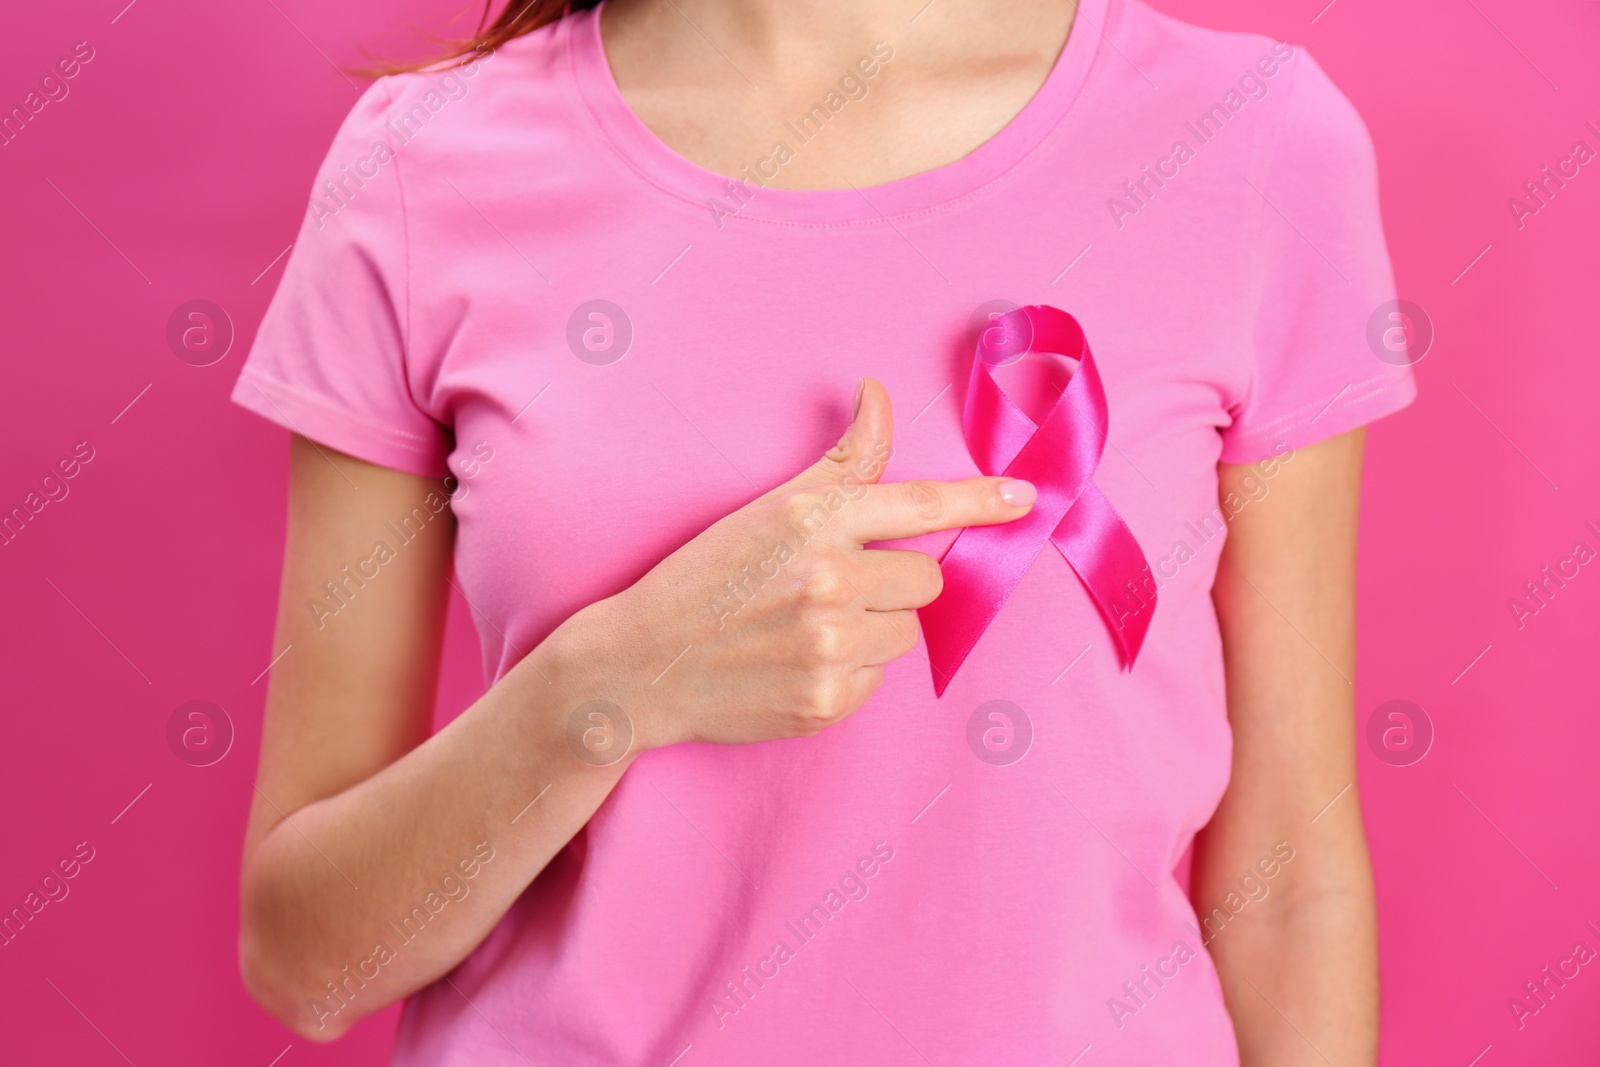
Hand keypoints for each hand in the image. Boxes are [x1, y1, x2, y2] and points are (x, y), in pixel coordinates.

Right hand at [555, 378, 1036, 750]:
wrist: (640, 665)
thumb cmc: (704, 579)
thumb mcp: (767, 509)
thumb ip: (841, 464)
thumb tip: (877, 395)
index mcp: (812, 520)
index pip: (919, 504)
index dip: (980, 500)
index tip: (1026, 498)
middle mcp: (828, 579)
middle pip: (925, 579)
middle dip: (892, 583)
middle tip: (832, 588)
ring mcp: (829, 645)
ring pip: (907, 633)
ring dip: (874, 629)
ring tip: (809, 627)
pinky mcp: (827, 700)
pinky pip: (878, 680)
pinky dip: (848, 673)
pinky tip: (798, 664)